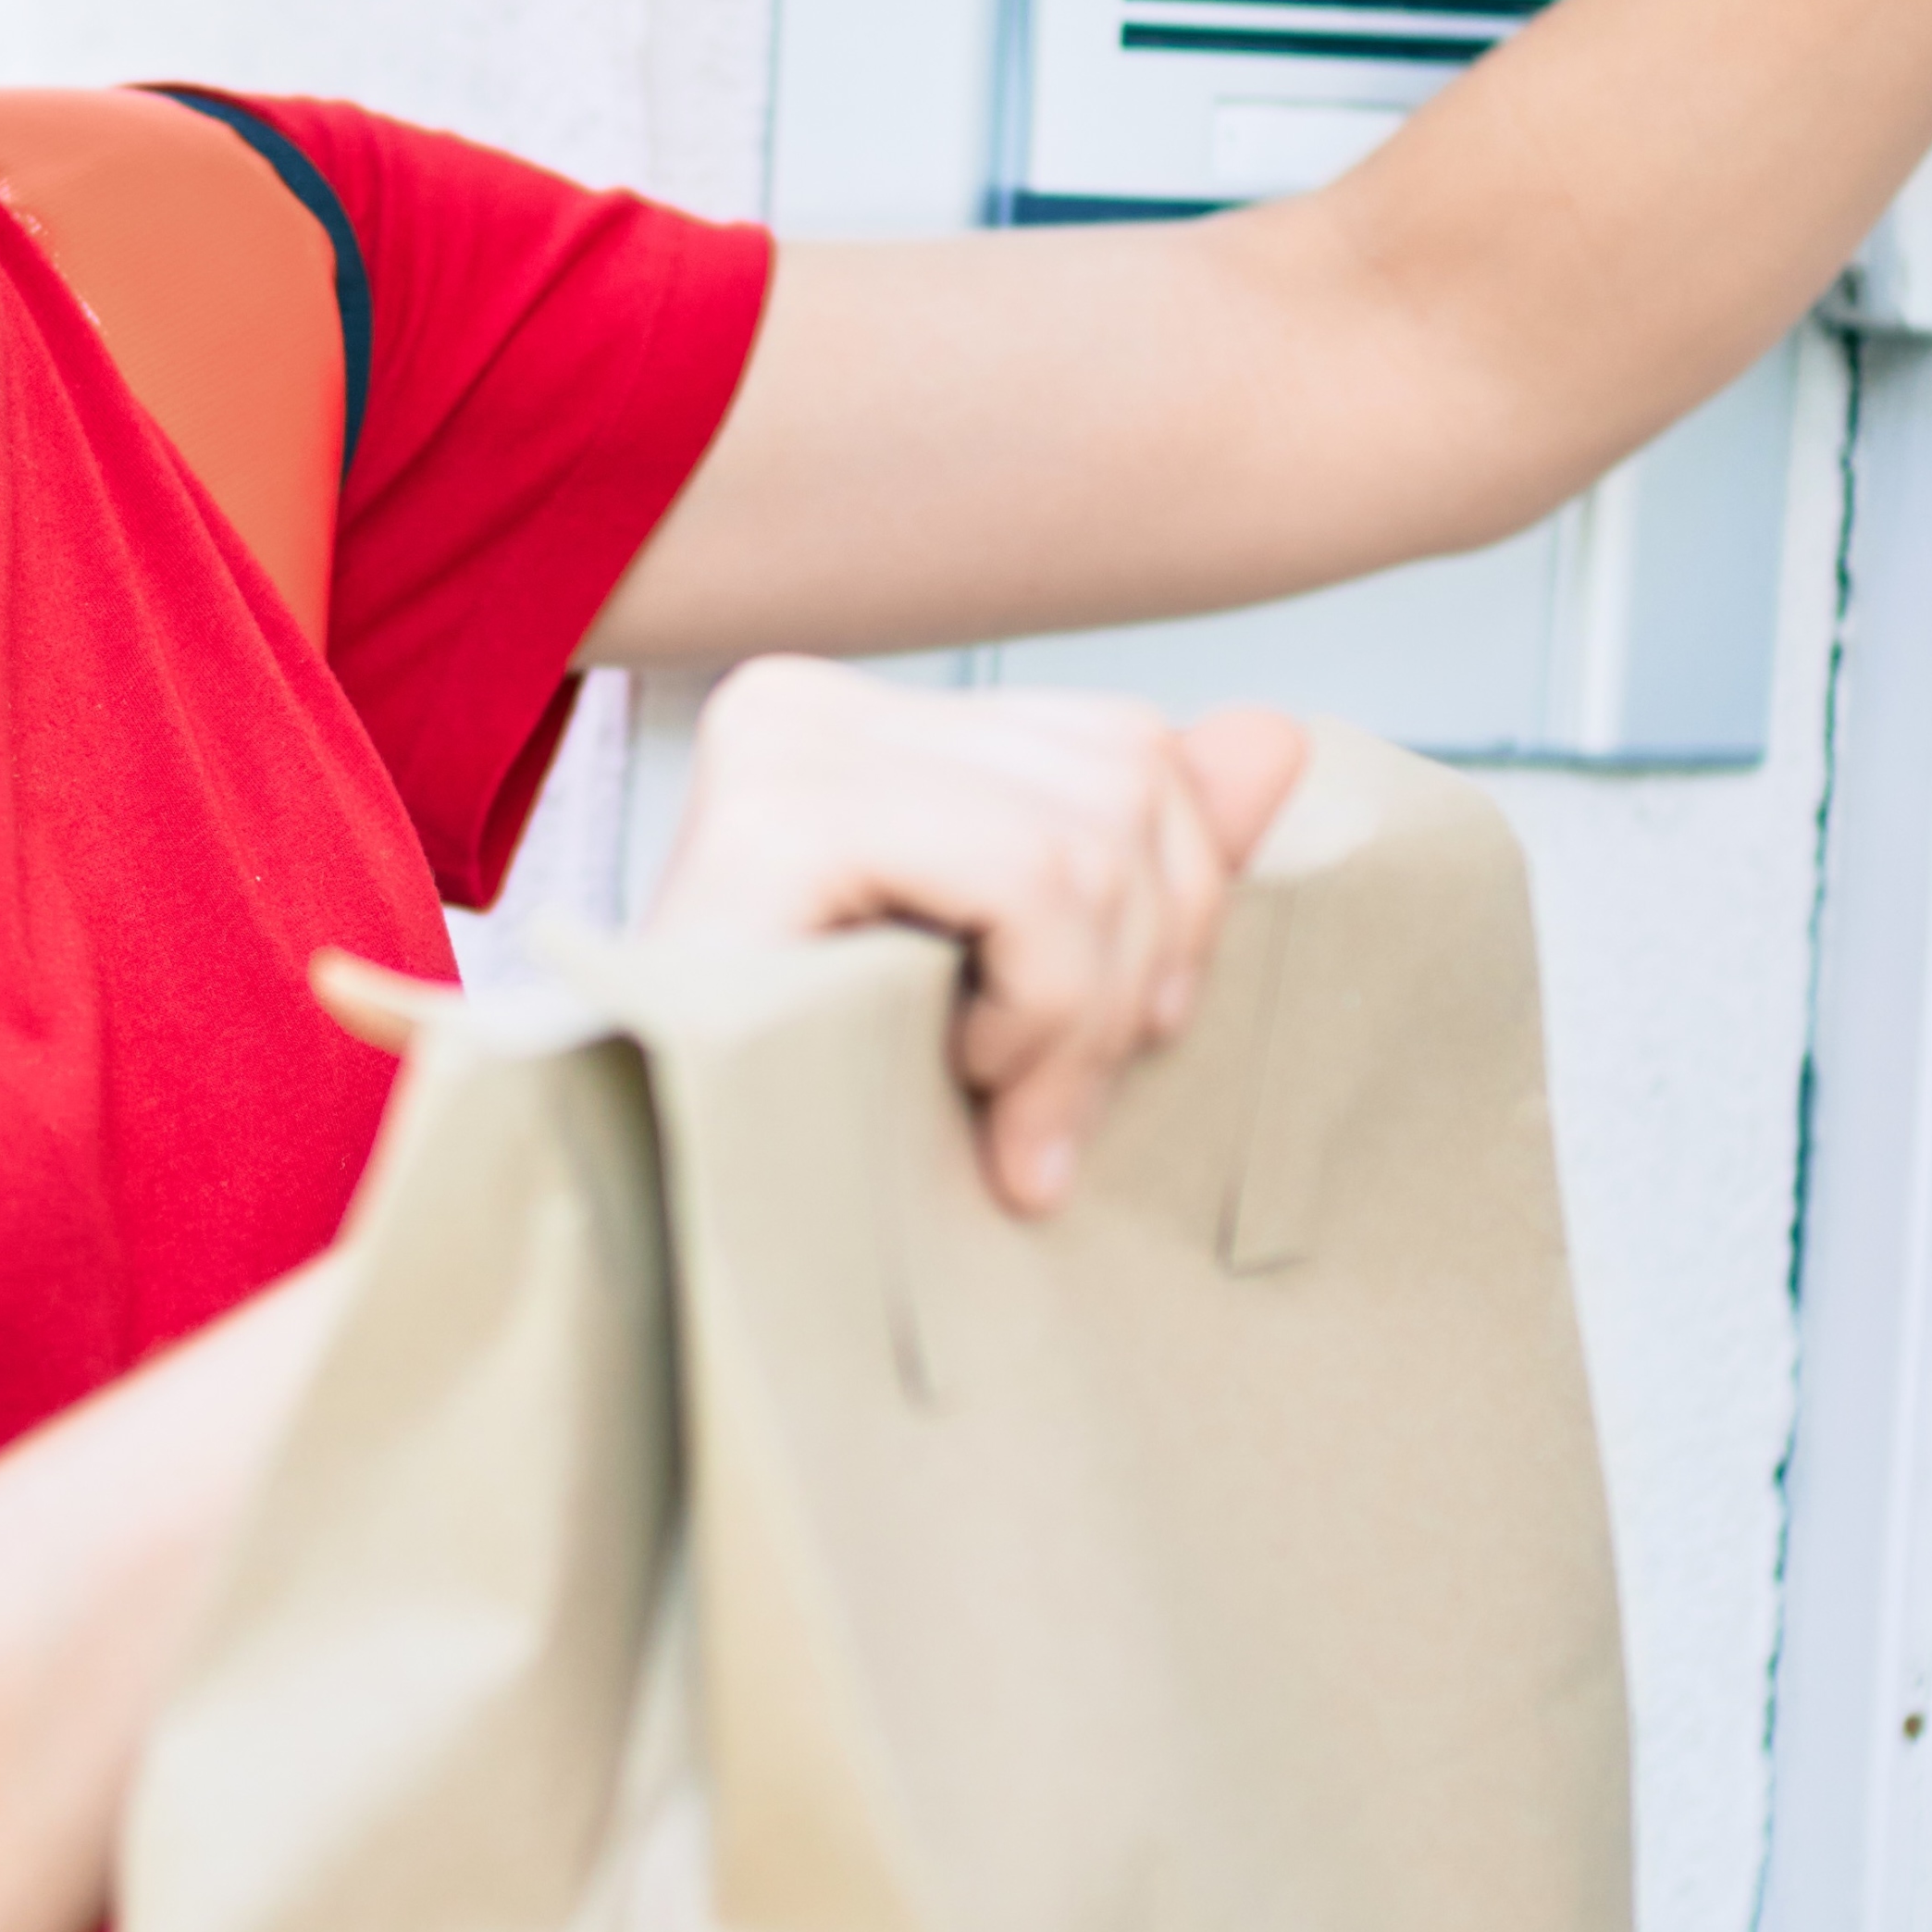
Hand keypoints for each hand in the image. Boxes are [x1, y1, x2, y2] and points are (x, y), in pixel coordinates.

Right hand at [649, 661, 1314, 1212]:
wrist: (654, 1227)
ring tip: (998, 1100)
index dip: (1176, 905)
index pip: (1122, 747)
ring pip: (1090, 833)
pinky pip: (1025, 876)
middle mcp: (808, 704)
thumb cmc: (818, 1127)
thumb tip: (1277, 736)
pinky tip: (957, 1068)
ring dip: (1080, 1009)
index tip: (1122, 1043)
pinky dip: (1036, 1001)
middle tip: (1060, 1107)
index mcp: (857, 728)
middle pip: (1126, 773)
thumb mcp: (1022, 990)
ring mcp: (783, 746)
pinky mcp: (774, 820)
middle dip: (1141, 963)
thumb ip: (1140, 860)